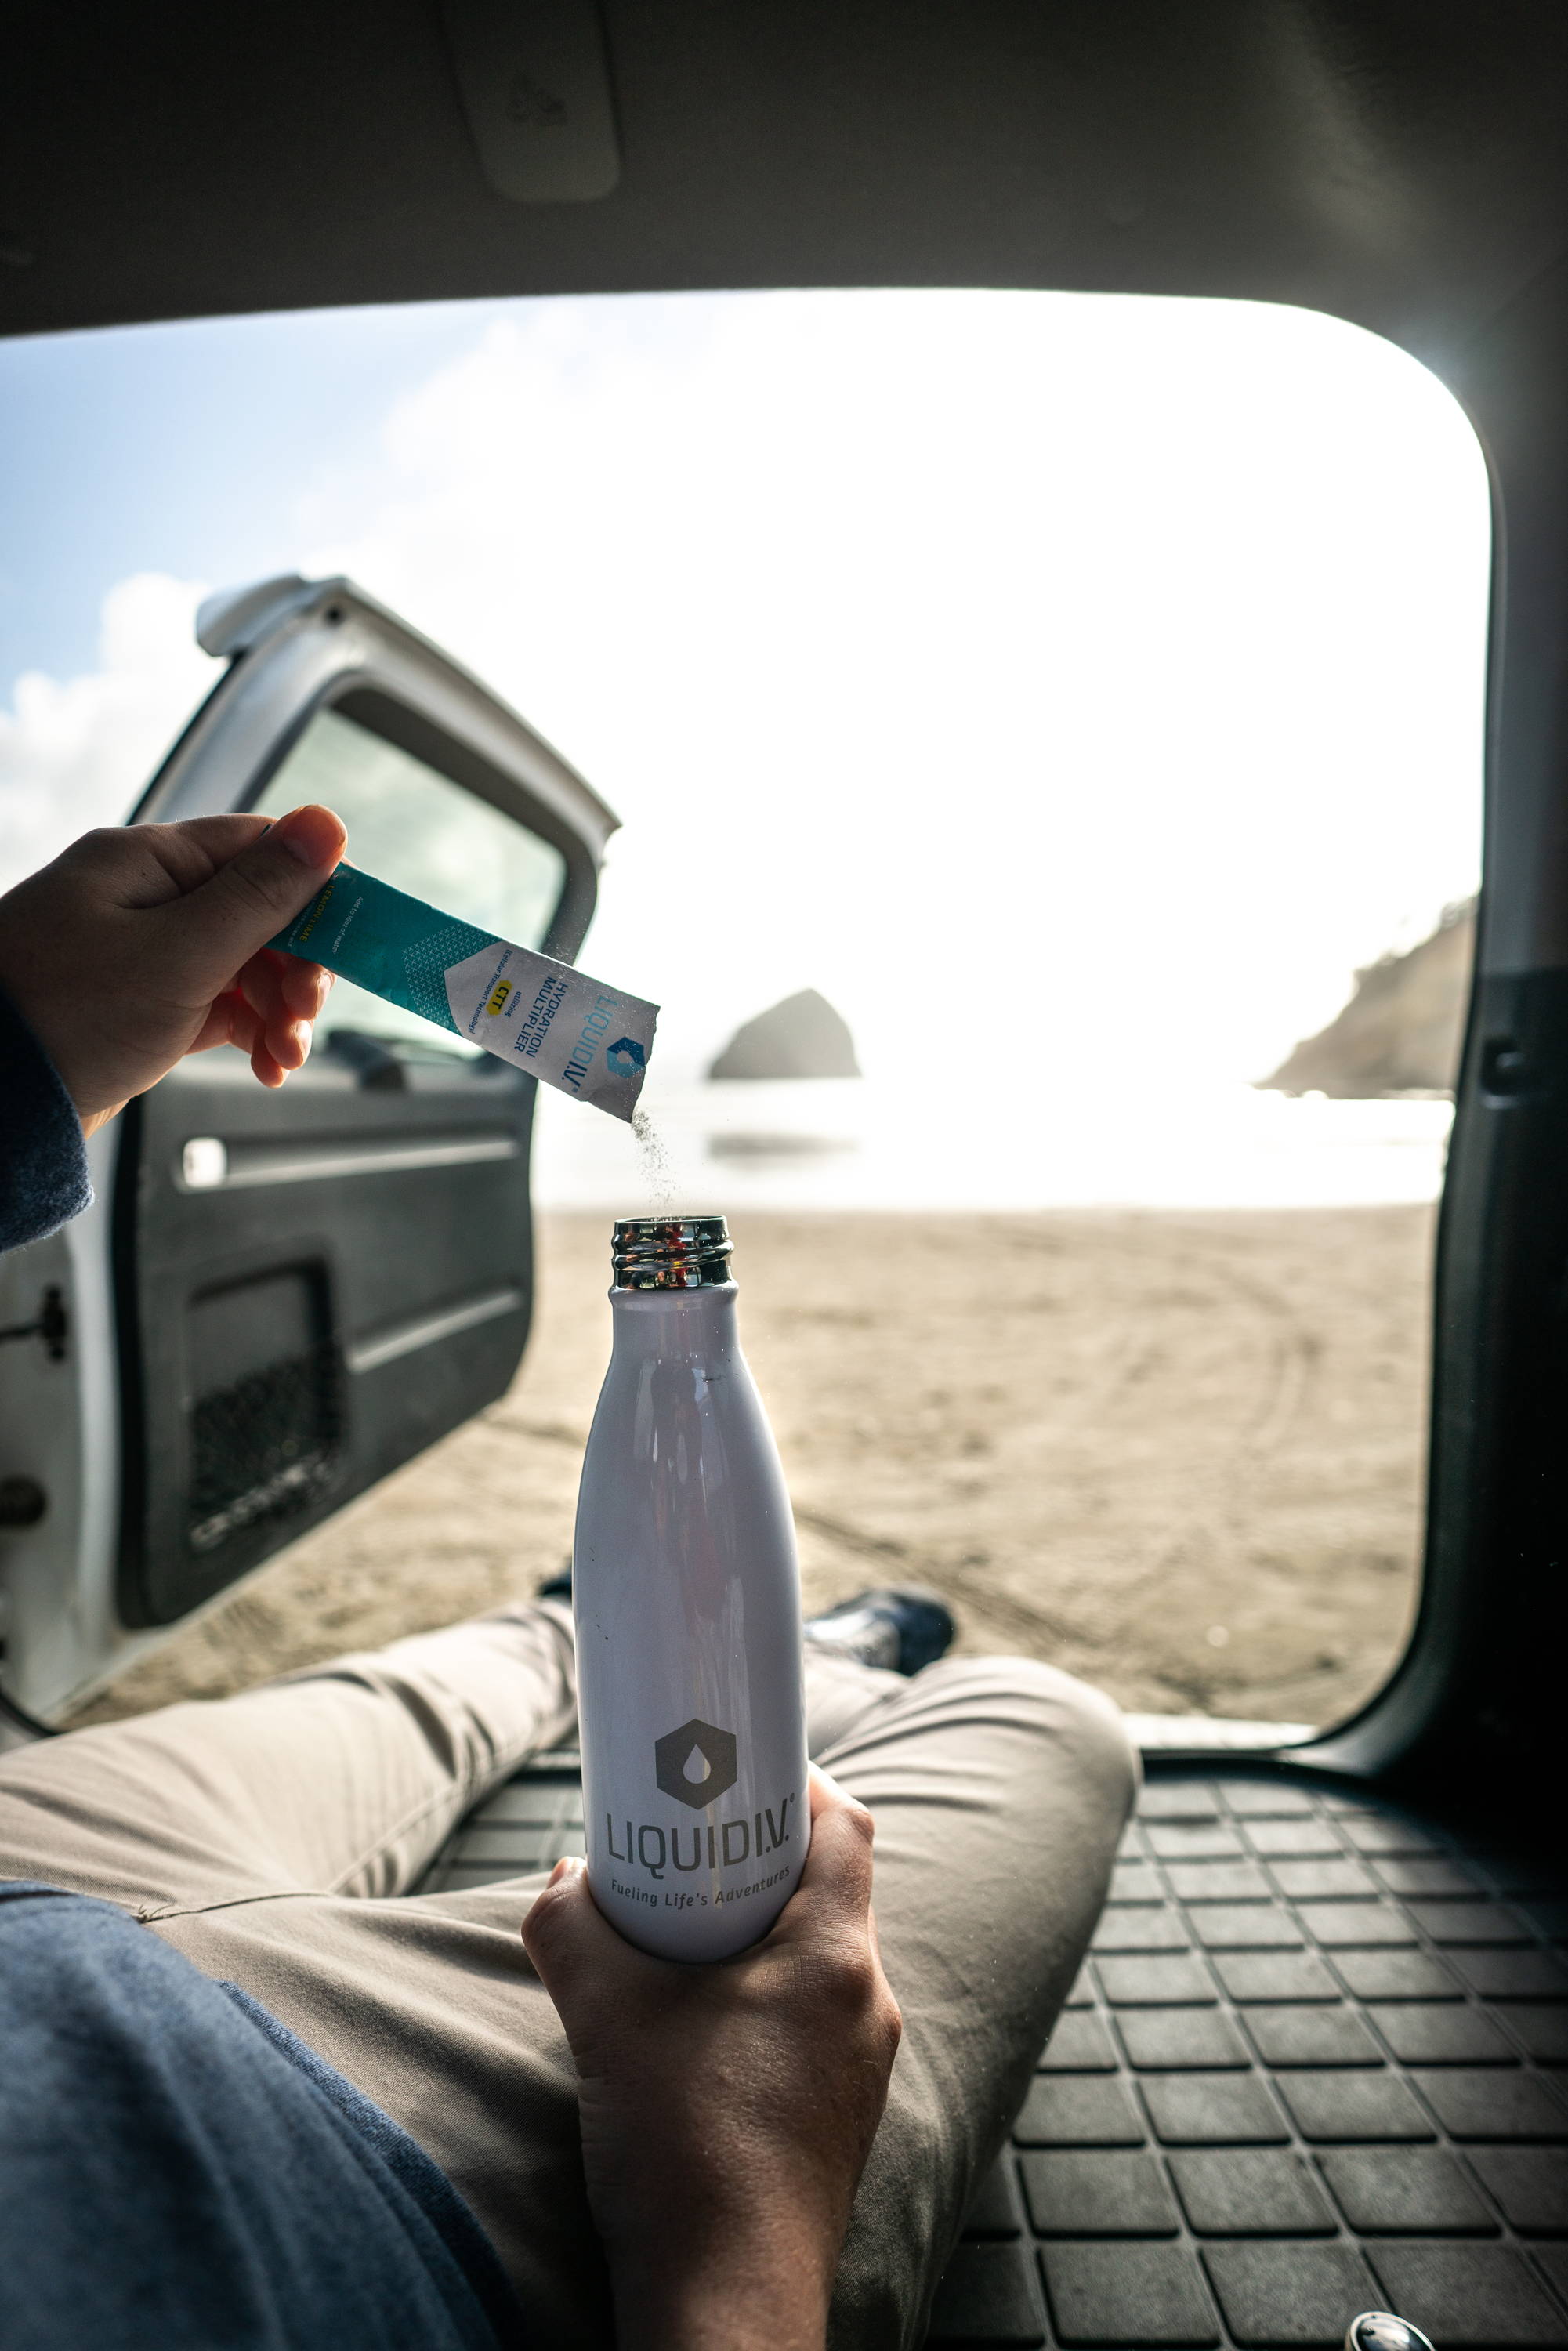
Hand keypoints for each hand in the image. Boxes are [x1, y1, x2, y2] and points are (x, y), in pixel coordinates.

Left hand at [0, 806, 345, 1135]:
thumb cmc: (65, 1017)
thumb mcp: (179, 954)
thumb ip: (259, 894)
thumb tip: (327, 823)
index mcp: (148, 862)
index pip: (260, 850)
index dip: (316, 892)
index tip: (353, 941)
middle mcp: (146, 897)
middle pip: (260, 913)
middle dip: (297, 968)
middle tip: (305, 1014)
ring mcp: (143, 951)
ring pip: (245, 964)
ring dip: (280, 1009)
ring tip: (285, 1056)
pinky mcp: (144, 1002)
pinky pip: (220, 1004)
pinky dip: (251, 1032)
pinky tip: (266, 1065)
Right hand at [522, 1767, 901, 2350]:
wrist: (726, 2299)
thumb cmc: (682, 2148)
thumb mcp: (604, 2016)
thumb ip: (571, 1930)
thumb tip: (561, 1884)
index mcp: (833, 1957)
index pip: (844, 1826)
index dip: (796, 1783)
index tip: (737, 1774)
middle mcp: (866, 2005)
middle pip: (827, 1892)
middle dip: (755, 1862)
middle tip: (686, 1850)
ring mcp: (860, 2070)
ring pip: (816, 1965)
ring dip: (754, 1939)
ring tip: (678, 1941)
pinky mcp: (838, 2122)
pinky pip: (809, 2026)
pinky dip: (760, 2002)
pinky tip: (693, 2030)